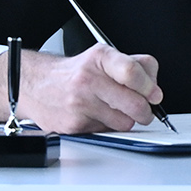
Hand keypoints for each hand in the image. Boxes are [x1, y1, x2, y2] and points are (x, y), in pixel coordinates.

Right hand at [0, 41, 163, 132]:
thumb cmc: (75, 73)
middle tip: (143, 110)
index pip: (132, 71)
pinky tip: (96, 116)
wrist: (36, 85)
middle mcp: (89, 79)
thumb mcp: (104, 57)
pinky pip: (106, 132)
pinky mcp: (74, 125)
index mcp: (100, 57)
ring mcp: (80, 104)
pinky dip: (106, 127)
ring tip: (113, 110)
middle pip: (134, 103)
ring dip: (125, 120)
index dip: (149, 86)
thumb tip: (154, 88)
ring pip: (124, 123)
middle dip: (145, 111)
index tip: (154, 94)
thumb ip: (135, 66)